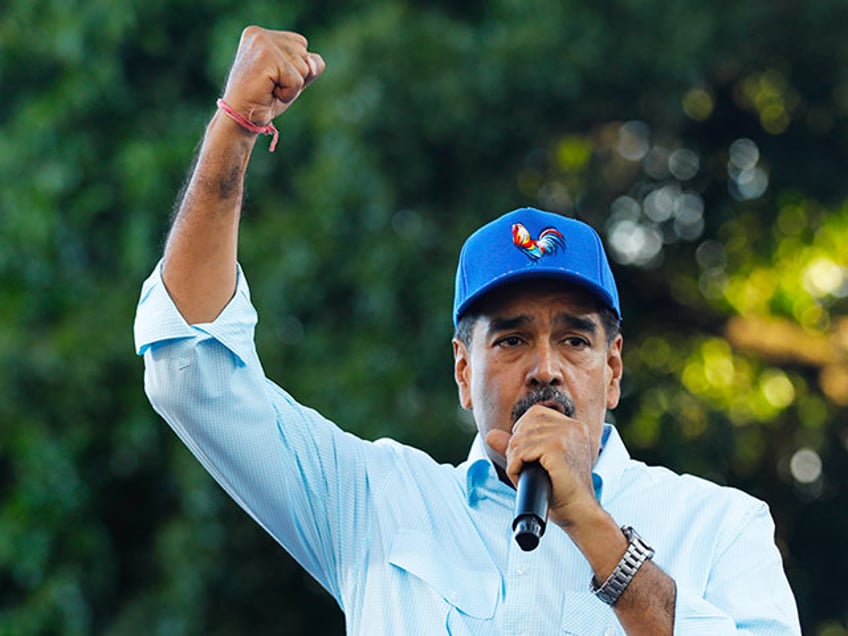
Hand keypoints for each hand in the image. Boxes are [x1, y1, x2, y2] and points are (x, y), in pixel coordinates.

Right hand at [221, 26, 324, 125]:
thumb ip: (310, 66)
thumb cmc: (264, 100)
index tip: (271, 78)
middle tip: (269, 86)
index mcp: (261, 34)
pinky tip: (269, 93)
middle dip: (294, 77)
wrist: (240, 119)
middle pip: (304, 54)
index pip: (302, 45)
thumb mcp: (292, 79)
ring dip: (291, 87)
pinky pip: (297, 80)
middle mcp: (259, 34)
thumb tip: (312, 65)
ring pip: (303, 67)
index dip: (294, 69)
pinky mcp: (266, 58)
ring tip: (268, 89)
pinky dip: (288, 94)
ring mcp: (261, 43)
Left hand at [486, 404, 599, 530]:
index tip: (525, 454)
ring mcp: (566, 435)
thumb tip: (490, 434)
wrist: (579, 514)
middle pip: (525, 424)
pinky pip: (521, 451)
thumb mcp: (539, 464)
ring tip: (521, 475)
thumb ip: (517, 446)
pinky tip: (521, 478)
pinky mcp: (557, 448)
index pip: (536, 413)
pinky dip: (514, 467)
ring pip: (520, 438)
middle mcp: (572, 427)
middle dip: (515, 446)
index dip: (522, 431)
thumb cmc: (562, 492)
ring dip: (513, 459)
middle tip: (520, 468)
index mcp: (574, 427)